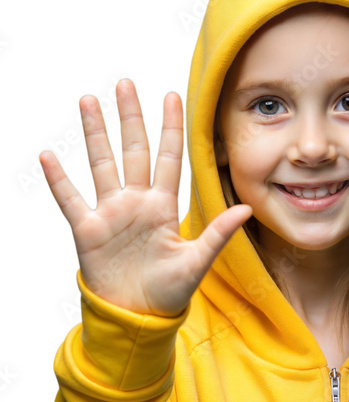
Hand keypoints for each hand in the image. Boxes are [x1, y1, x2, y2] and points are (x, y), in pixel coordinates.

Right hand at [39, 78, 251, 315]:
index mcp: (163, 207)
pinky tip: (49, 155)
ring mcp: (110, 214)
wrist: (138, 318)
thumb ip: (218, 233)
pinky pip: (70, 200)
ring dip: (95, 134)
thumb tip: (247, 209)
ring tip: (88, 100)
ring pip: (101, 164)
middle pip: (132, 151)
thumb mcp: (196, 262)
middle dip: (129, 117)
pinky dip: (59, 179)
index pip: (168, 158)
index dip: (170, 128)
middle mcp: (136, 203)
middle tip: (125, 84)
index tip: (172, 95)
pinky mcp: (88, 230)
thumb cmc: (169, 293)